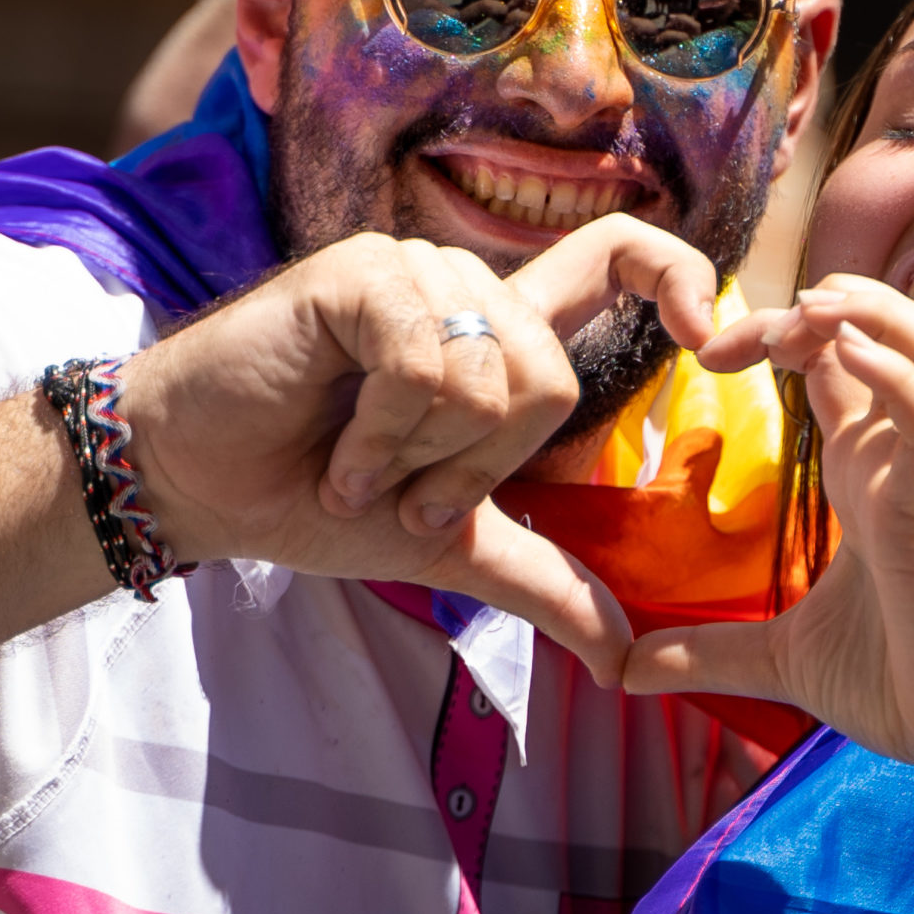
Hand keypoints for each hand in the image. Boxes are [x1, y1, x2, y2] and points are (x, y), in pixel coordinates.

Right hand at [118, 214, 720, 684]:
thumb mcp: (449, 545)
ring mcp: (416, 272)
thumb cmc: (312, 497)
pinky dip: (380, 436)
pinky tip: (333, 446)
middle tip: (401, 487)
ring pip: (491, 378)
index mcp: (504, 331)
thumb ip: (543, 581)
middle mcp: (469, 287)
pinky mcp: (362, 275)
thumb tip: (628, 656)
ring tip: (355, 460)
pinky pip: (426, 368)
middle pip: (554, 378)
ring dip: (418, 456)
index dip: (683, 278)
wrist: (199, 486)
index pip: (621, 256)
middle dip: (477, 469)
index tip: (713, 340)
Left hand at [624, 278, 913, 794]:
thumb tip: (623, 671)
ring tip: (818, 304)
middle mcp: (896, 462)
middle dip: (821, 306)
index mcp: (862, 477)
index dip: (778, 334)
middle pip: (883, 336)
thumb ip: (708, 652)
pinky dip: (898, 380)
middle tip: (737, 327)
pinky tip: (852, 355)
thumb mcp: (782, 661)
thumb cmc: (904, 688)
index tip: (705, 354)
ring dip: (876, 314)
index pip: (833, 365)